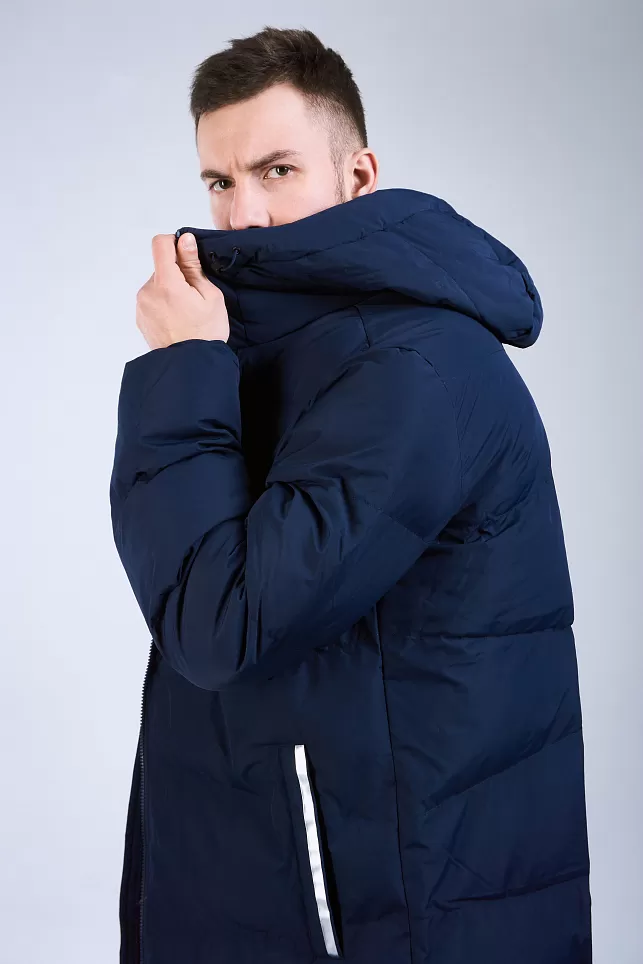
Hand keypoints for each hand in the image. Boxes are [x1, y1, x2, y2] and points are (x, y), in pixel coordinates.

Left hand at [136, 233, 229, 349]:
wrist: (191, 366)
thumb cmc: (206, 332)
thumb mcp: (210, 296)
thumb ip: (193, 265)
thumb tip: (185, 240)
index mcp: (166, 283)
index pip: (160, 244)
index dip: (174, 243)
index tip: (186, 255)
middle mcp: (148, 291)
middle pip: (160, 267)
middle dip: (177, 274)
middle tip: (194, 296)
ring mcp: (141, 306)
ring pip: (156, 285)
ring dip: (169, 290)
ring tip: (186, 312)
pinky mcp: (140, 318)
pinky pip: (151, 300)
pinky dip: (163, 304)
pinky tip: (176, 320)